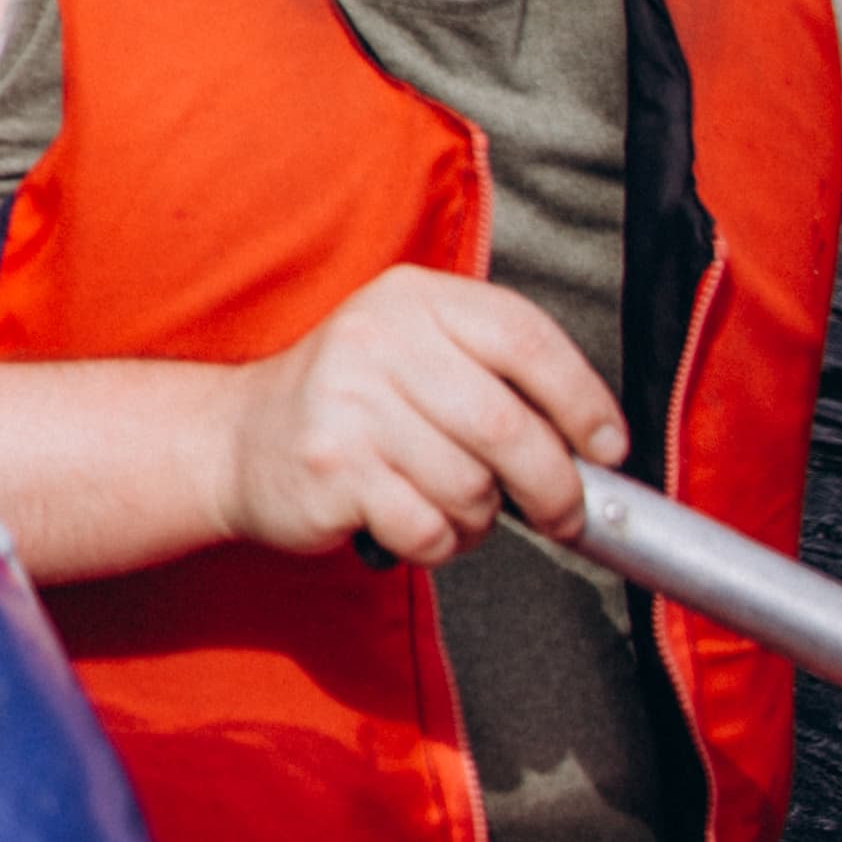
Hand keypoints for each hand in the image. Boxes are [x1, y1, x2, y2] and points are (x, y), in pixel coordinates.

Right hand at [216, 265, 628, 564]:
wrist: (235, 439)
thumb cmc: (351, 405)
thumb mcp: (419, 355)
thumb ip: (500, 379)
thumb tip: (597, 449)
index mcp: (414, 298)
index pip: (527, 340)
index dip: (583, 402)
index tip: (606, 448)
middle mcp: (376, 339)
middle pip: (510, 428)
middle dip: (553, 488)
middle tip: (560, 513)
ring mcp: (347, 403)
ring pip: (473, 488)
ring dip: (477, 518)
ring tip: (446, 504)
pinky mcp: (330, 469)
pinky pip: (429, 529)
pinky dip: (436, 543)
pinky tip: (407, 520)